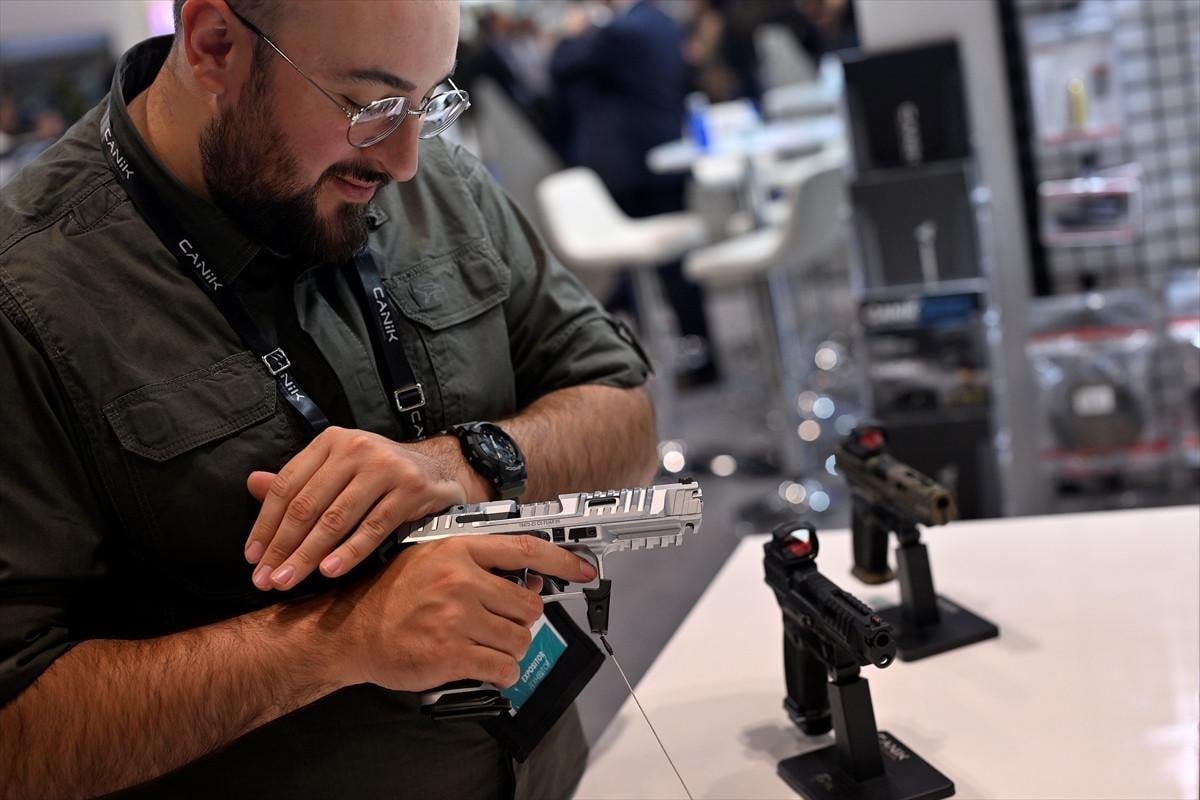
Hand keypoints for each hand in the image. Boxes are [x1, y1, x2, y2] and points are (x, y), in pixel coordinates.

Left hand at [243, 427, 485, 590]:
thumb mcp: (337, 469)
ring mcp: (386, 467)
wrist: (437, 472)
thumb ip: (299, 481)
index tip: (252, 558)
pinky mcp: (411, 489)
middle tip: (265, 580)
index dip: (266, 524)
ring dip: (308, 555)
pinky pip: (373, 527)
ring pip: (336, 519)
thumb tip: (251, 483)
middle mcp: (356, 448)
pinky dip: (349, 552)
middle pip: (308, 505)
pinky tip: (330, 572)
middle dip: (282, 547)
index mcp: (331, 441)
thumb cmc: (378, 475)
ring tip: (287, 581)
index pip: (287, 485)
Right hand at [333, 533, 596, 690]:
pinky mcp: (452, 653)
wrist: (349, 630)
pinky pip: (503, 668)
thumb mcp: (431, 558)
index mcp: (458, 550)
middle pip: (528, 604)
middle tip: (497, 623)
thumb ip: (478, 562)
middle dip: (520, 619)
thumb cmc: (391, 595)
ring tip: (482, 644)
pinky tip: (481, 665)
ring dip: (509, 647)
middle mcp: (461, 580)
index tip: (583, 569)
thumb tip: (528, 574)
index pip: (526, 550)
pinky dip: (500, 672)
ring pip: (520, 638)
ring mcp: (457, 617)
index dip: (562, 560)